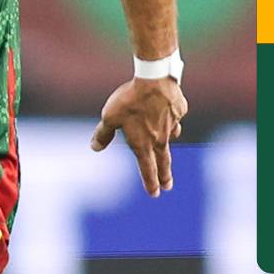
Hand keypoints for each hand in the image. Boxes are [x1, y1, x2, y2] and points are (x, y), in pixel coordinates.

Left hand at [90, 76, 187, 196]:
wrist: (154, 80)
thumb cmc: (129, 100)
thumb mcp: (109, 117)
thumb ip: (103, 134)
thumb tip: (95, 148)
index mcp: (143, 143)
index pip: (147, 168)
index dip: (150, 182)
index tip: (154, 193)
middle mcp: (159, 138)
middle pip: (164, 161)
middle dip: (165, 175)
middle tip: (168, 186)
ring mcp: (172, 125)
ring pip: (170, 136)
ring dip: (166, 142)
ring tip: (163, 145)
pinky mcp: (179, 111)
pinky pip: (174, 117)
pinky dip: (169, 116)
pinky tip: (163, 110)